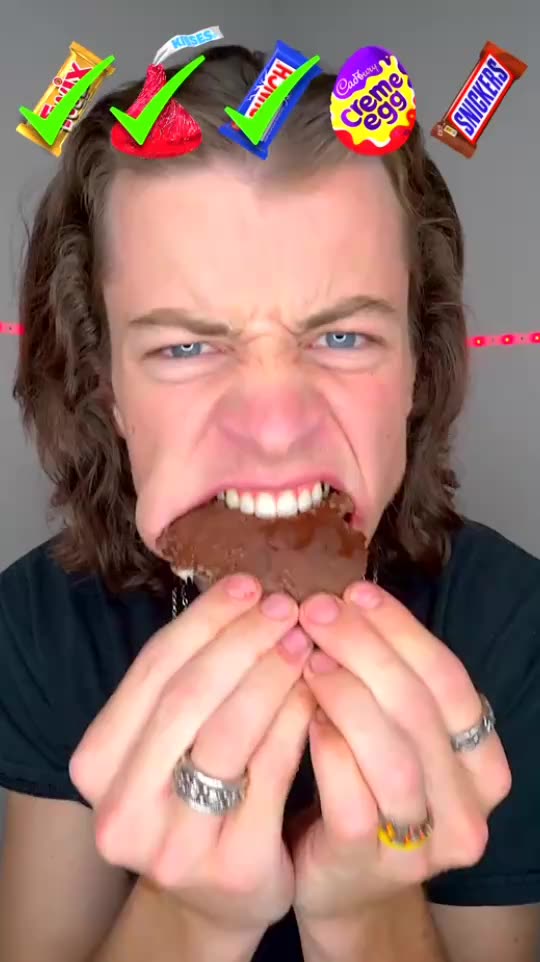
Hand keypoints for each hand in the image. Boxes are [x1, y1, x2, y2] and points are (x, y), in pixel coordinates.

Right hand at [69, 575, 316, 935]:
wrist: (219, 893)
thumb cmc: (195, 794)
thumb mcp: (167, 742)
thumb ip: (184, 681)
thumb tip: (240, 592)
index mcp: (95, 765)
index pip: (152, 670)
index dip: (205, 620)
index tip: (249, 585)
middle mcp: (122, 811)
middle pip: (187, 698)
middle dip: (241, 641)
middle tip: (285, 607)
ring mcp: (175, 846)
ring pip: (228, 734)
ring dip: (271, 675)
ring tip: (303, 640)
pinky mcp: (234, 867)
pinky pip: (271, 773)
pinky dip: (295, 721)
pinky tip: (315, 690)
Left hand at [287, 580, 510, 924]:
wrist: (341, 882)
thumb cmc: (365, 786)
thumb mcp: (394, 734)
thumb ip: (388, 681)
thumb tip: (349, 600)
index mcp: (483, 763)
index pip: (451, 680)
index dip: (401, 630)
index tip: (355, 593)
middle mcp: (468, 807)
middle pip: (421, 710)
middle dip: (365, 650)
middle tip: (317, 613)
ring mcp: (421, 844)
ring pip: (394, 757)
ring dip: (347, 695)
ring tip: (308, 658)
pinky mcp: (369, 864)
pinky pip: (353, 800)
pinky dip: (329, 750)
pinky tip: (305, 716)